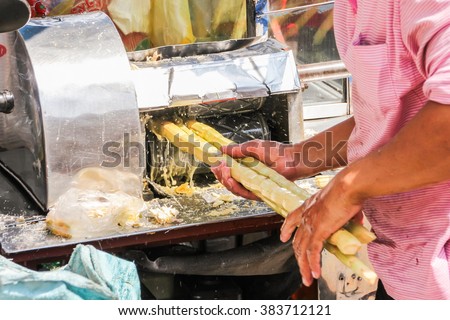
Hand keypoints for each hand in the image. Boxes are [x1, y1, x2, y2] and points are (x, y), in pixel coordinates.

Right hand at [210, 139, 303, 199]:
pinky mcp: (259, 193)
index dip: (220, 168)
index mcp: (245, 166)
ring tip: (224, 172)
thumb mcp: (253, 147)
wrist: (292, 159)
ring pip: (234, 188)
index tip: (214, 163)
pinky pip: (244, 193)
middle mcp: (248, 177)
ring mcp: (253, 186)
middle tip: (218, 168)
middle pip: (228, 181)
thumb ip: (237, 149)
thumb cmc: (277, 152)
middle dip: (221, 175)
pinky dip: (235, 187)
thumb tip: (222, 149)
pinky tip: (231, 179)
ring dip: (226, 181)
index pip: (228, 171)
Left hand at [279, 171, 363, 286]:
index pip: (291, 218)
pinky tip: (314, 274)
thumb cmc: (349, 189)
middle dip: (298, 257)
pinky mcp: (318, 231)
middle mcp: (306, 215)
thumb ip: (348, 214)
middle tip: (301, 268)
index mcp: (309, 205)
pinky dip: (313, 264)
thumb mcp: (344, 202)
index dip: (286, 229)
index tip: (283, 237)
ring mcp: (310, 224)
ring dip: (304, 267)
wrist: (349, 186)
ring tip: (307, 279)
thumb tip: (357, 221)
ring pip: (302, 250)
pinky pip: (313, 252)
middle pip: (297, 240)